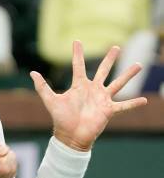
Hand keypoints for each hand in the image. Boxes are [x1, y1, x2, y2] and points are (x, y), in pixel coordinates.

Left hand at [30, 41, 147, 150]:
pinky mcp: (108, 110)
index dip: (77, 54)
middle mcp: (92, 90)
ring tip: (138, 65)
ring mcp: (102, 99)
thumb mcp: (50, 100)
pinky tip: (145, 100)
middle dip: (109, 59)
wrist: (70, 136)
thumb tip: (32, 72)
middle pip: (103, 71)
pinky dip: (133, 104)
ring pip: (118, 84)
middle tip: (116, 47)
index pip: (78, 66)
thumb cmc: (60, 119)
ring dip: (128, 75)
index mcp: (79, 86)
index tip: (77, 41)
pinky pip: (123, 106)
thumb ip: (42, 86)